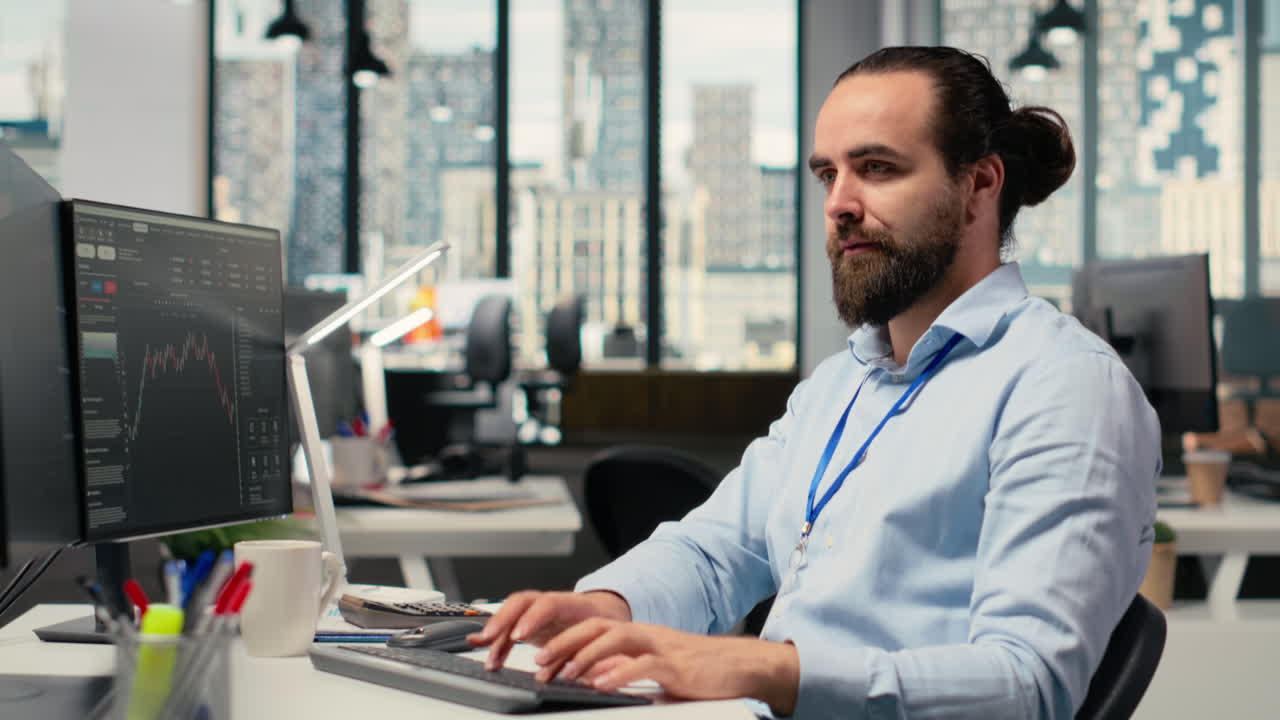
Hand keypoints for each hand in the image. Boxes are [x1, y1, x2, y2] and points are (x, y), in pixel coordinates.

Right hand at [467, 590, 630, 669]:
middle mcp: (552, 603)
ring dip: (497, 635)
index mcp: (575, 605)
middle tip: (491, 638)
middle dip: (503, 619)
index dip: (532, 619)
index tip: (519, 636)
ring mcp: (539, 611)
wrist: (606, 613)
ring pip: (512, 614)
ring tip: (490, 659)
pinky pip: (509, 628)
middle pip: (522, 602)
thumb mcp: (609, 639)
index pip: (549, 604)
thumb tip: (593, 672)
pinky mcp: (531, 623)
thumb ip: (599, 652)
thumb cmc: (607, 627)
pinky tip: (486, 651)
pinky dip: (497, 641)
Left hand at [531, 618, 799, 715]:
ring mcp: (660, 647)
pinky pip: (644, 665)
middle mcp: (645, 634)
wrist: (738, 665)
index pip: (593, 629)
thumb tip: (594, 677)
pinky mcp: (676, 665)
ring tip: (565, 673)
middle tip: (539, 663)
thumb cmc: (697, 669)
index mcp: (637, 634)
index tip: (539, 659)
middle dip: (565, 643)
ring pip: (617, 640)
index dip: (563, 641)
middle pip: (597, 627)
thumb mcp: (654, 667)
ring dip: (586, 655)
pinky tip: (602, 684)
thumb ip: (625, 668)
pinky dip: (620, 673)